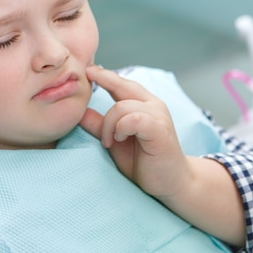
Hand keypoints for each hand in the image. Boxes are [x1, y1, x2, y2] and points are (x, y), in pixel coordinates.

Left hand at [79, 65, 245, 246]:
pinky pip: (132, 118)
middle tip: (88, 88)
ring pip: (121, 106)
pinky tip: (119, 140)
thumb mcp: (116, 141)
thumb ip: (100, 125)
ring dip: (109, 125)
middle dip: (104, 82)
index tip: (88, 69)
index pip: (122, 83)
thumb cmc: (145, 162)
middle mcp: (153, 105)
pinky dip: (120, 128)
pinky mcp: (159, 129)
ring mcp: (158, 115)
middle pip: (121, 85)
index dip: (105, 75)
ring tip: (109, 141)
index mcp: (144, 104)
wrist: (171, 184)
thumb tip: (80, 111)